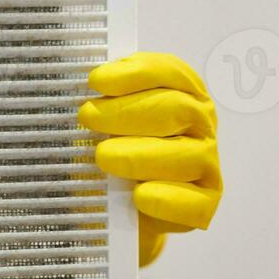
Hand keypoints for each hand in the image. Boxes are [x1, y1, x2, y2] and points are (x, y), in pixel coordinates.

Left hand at [77, 52, 221, 266]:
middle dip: (127, 111)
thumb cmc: (113, 151)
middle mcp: (201, 126)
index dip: (134, 73)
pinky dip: (166, 199)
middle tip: (88, 117)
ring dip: (140, 154)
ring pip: (187, 155)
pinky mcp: (204, 205)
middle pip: (176, 108)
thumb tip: (72, 87)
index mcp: (182, 93)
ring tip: (103, 157)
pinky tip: (138, 196)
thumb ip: (99, 101)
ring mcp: (206, 166)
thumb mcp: (102, 121)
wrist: (121, 207)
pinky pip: (193, 204)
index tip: (96, 80)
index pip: (169, 72)